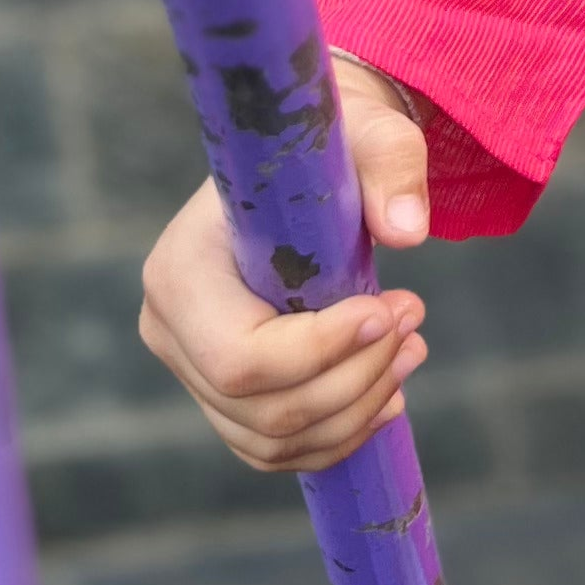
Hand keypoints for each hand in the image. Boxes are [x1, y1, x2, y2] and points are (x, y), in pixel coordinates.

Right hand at [137, 54, 435, 472]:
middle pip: (262, 408)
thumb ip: (390, 168)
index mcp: (180, 270)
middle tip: (414, 322)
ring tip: (412, 349)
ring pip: (273, 438)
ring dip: (357, 410)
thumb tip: (408, 230)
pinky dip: (338, 434)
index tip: (388, 309)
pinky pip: (276, 447)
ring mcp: (191, 371)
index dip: (320, 351)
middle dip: (354, 379)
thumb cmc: (334, 147)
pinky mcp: (224, 397)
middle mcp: (170, 330)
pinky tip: (388, 392)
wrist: (308, 168)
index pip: (240, 356)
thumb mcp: (368, 136)